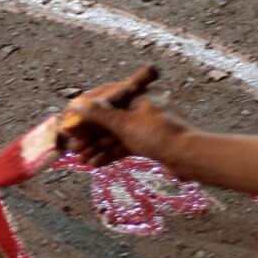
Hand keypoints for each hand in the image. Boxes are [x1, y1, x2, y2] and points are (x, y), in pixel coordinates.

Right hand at [65, 87, 191, 169]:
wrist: (189, 157)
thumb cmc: (159, 134)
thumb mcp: (125, 123)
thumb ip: (99, 114)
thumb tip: (76, 104)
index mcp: (137, 94)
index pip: (105, 96)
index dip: (85, 109)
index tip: (69, 119)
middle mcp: (141, 107)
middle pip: (108, 118)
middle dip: (89, 133)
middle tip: (73, 145)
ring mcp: (145, 126)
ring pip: (114, 134)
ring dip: (97, 146)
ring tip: (81, 158)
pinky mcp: (148, 143)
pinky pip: (123, 146)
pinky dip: (109, 153)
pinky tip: (95, 163)